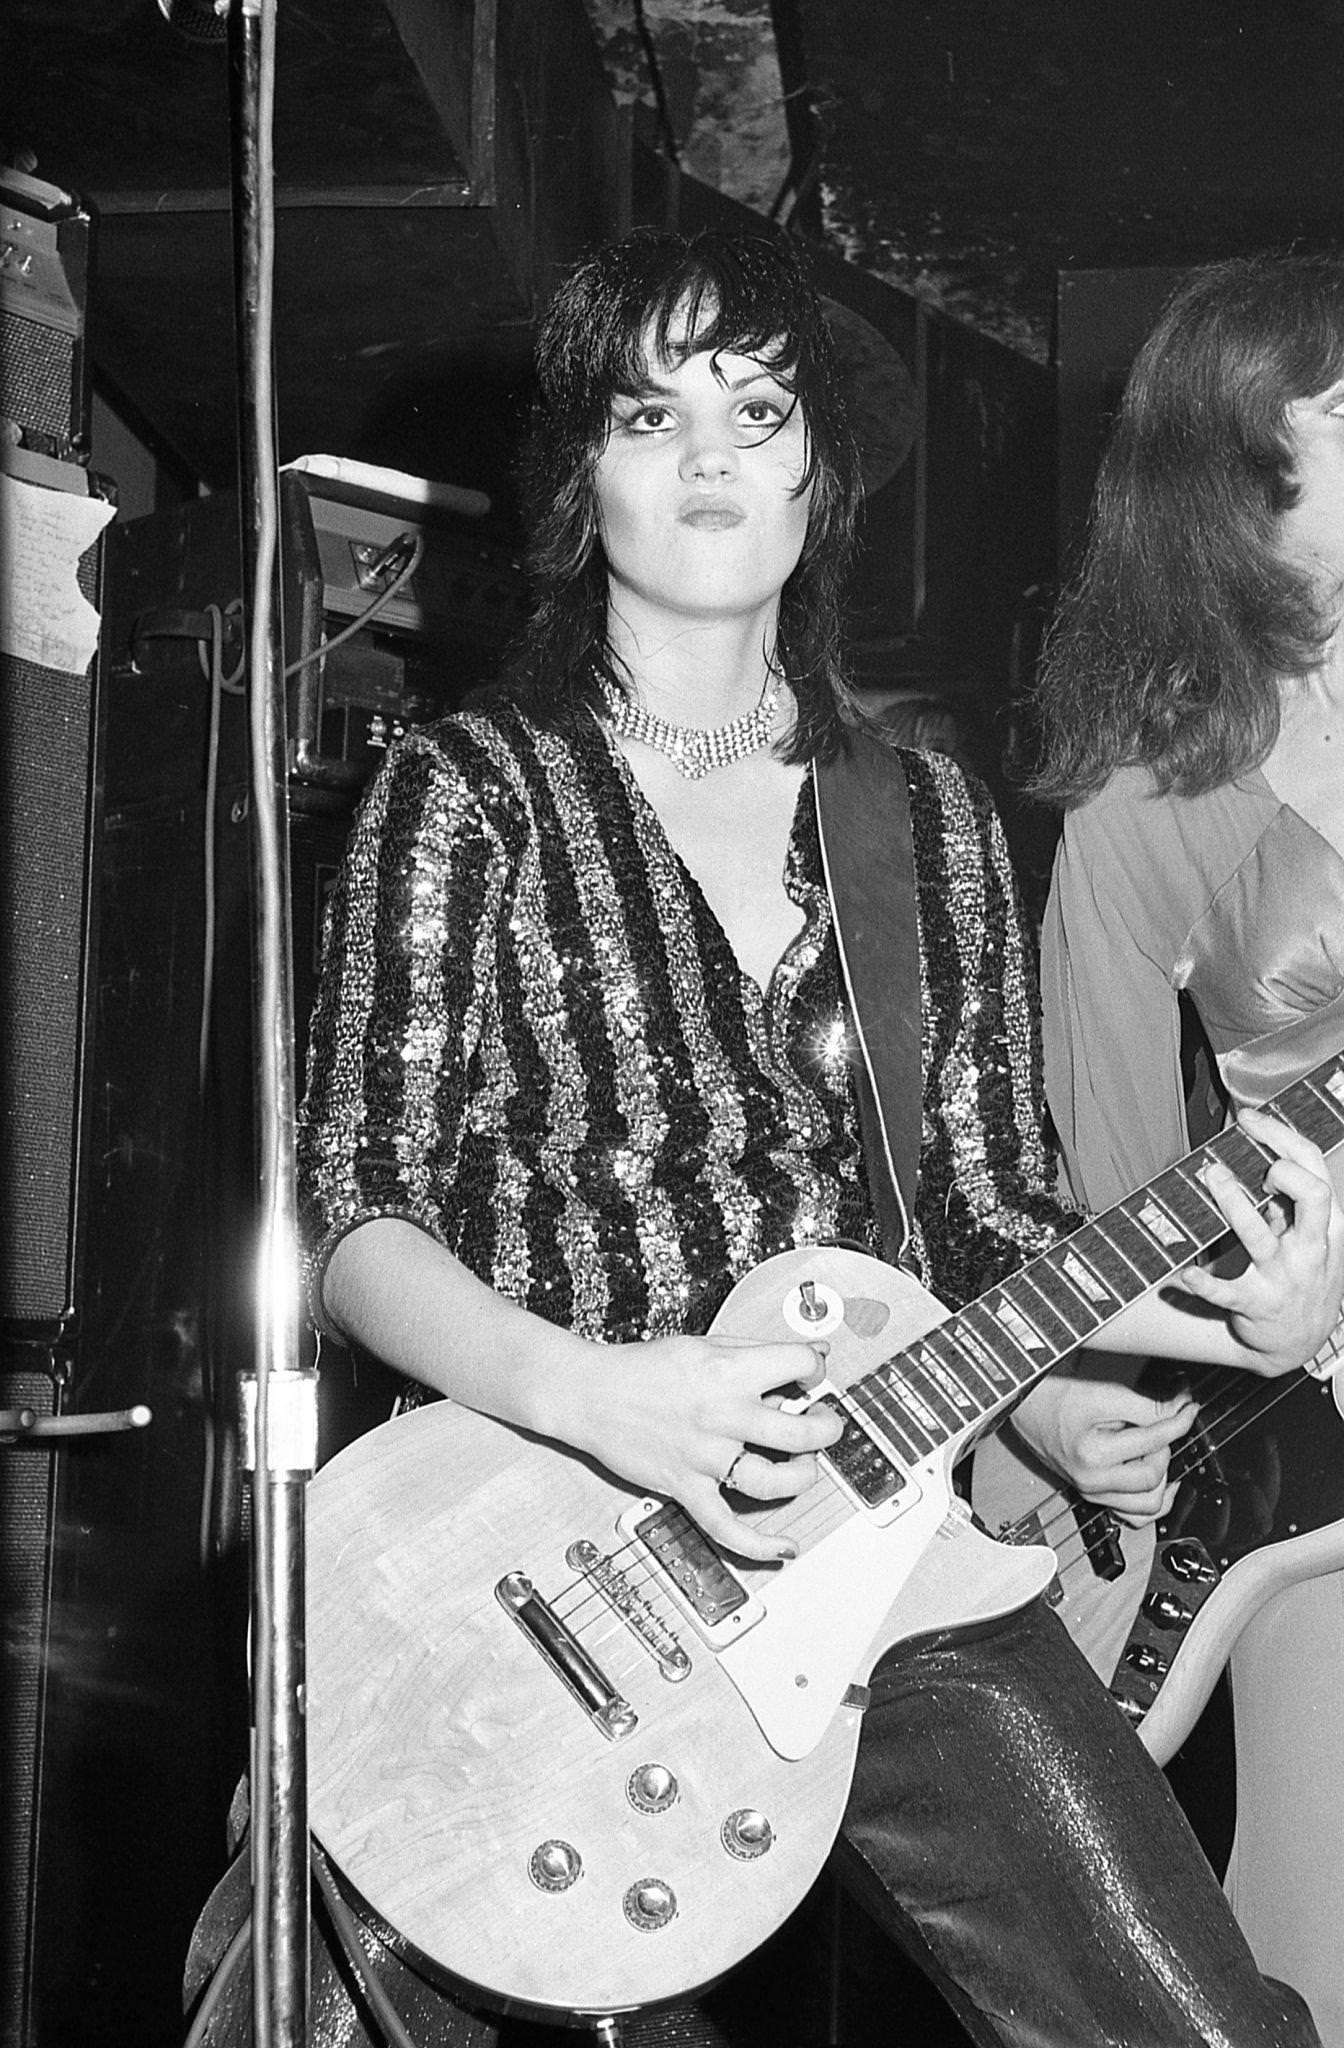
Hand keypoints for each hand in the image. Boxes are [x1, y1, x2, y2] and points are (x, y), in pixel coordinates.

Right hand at [559, 1333, 842, 1564]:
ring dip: (803, 1477)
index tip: (811, 1377)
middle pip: (801, 1432)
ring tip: (804, 1465)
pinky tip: (784, 1547)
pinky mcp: (686, 1487)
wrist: (592, 1394)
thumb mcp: (706, 1343)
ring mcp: (705, 1457)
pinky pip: (726, 1527)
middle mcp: (722, 1415)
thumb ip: (759, 1349)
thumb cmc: (645, 1368)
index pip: (801, 1368)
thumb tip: (817, 1349)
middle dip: (827, 1429)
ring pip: (775, 1481)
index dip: (816, 1370)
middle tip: (825, 1424)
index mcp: (729, 1371)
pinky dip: (759, 1545)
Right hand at [1011, 1368, 1195, 1526]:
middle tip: (1161, 1425)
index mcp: (1093, 1455)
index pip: (1154, 1441)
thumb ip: (1146, 1406)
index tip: (1188, 1409)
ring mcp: (1091, 1492)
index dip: (1179, 1420)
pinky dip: (1151, 1503)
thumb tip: (1180, 1410)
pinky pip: (1132, 1516)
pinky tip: (1159, 1483)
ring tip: (1155, 1452)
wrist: (1024, 1407)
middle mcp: (1091, 1481)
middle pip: (1153, 1476)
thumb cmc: (1052, 1397)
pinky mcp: (1092, 1495)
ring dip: (1161, 1478)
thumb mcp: (1102, 1393)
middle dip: (1165, 1448)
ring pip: (1148, 1507)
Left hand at [1169, 1106, 1343, 1374]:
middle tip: (1243, 1154)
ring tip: (1209, 1177)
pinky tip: (1182, 1273)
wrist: (1298, 1345)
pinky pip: (1224, 1292)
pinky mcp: (1255, 1305)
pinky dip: (1201, 1282)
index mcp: (1327, 1226)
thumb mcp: (1310, 1239)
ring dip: (1231, 1203)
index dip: (1283, 1136)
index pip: (1316, 1168)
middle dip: (1279, 1167)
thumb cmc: (1301, 1276)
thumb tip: (1257, 1149)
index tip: (1250, 1119)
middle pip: (1311, 1194)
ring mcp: (1284, 1278)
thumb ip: (1291, 1201)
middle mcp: (1311, 1249)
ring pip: (1259, 1235)